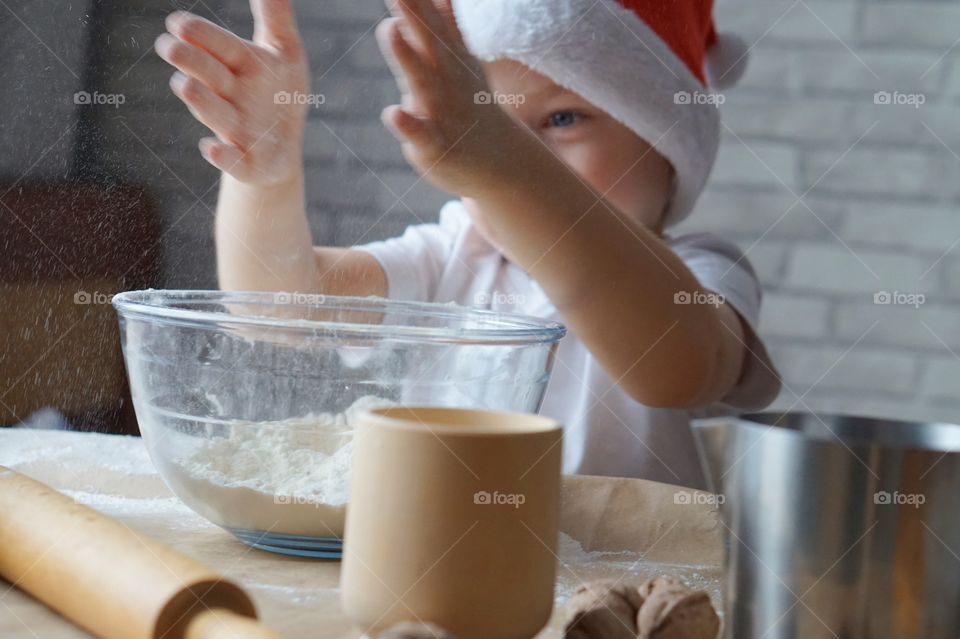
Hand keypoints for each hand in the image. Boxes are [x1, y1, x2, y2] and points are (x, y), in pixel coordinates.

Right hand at [155, 0, 308, 184]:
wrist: (282, 149)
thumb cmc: (279, 93)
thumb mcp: (285, 52)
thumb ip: (274, 15)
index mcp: (241, 66)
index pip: (221, 46)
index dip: (202, 36)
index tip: (177, 22)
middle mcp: (232, 97)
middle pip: (211, 77)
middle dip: (193, 63)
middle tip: (168, 47)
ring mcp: (236, 131)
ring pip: (217, 115)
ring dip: (201, 102)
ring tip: (184, 85)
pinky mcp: (247, 164)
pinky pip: (233, 161)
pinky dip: (223, 156)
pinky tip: (212, 147)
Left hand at [376, 0, 522, 196]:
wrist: (496, 164)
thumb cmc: (468, 107)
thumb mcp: (459, 62)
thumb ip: (446, 26)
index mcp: (446, 57)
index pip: (430, 16)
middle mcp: (444, 78)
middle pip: (426, 39)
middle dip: (411, 11)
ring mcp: (440, 111)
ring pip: (420, 81)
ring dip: (406, 56)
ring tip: (389, 28)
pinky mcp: (434, 145)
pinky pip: (419, 134)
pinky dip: (408, 124)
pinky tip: (394, 113)